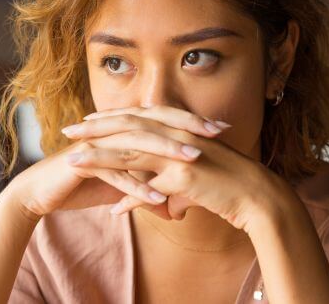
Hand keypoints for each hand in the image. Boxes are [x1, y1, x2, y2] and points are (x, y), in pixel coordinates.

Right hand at [1, 107, 227, 221]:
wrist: (40, 192)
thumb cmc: (83, 185)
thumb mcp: (121, 188)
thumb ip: (147, 190)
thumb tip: (174, 207)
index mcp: (123, 130)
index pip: (162, 120)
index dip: (191, 121)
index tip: (221, 128)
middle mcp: (112, 132)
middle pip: (154, 124)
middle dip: (187, 128)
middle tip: (217, 133)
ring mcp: (97, 146)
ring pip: (137, 145)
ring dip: (167, 153)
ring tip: (194, 160)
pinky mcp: (83, 164)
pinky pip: (114, 175)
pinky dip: (136, 187)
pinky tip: (157, 198)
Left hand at [63, 105, 287, 232]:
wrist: (259, 196)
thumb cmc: (230, 186)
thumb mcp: (197, 178)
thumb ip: (175, 186)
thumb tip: (160, 206)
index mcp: (178, 130)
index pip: (137, 117)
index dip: (110, 118)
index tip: (87, 121)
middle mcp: (177, 136)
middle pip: (128, 128)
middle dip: (95, 129)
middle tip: (68, 131)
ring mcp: (181, 154)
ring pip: (131, 153)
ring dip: (100, 158)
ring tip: (73, 161)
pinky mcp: (186, 176)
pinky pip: (151, 189)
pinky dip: (132, 200)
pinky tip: (114, 210)